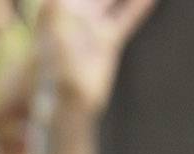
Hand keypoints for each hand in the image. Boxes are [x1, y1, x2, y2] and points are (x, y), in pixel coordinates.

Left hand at [35, 0, 160, 116]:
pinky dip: (138, 7)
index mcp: (57, 9)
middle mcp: (74, 14)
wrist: (69, 103)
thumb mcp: (57, 36)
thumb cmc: (58, 71)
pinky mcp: (107, 41)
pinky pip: (126, 17)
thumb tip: (55, 1)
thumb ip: (57, 14)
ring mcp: (91, 26)